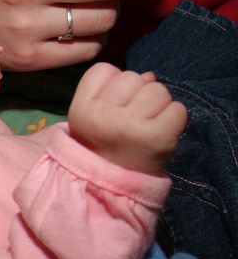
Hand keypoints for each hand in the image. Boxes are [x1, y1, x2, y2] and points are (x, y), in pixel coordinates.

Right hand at [68, 62, 186, 175]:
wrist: (112, 188)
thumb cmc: (103, 146)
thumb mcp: (93, 116)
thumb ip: (114, 90)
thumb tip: (149, 75)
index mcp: (80, 109)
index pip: (104, 70)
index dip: (113, 84)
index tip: (112, 106)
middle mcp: (102, 115)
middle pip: (132, 76)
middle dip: (138, 93)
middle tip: (133, 119)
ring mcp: (129, 126)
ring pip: (157, 89)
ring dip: (159, 105)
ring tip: (148, 125)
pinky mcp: (157, 137)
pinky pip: (177, 108)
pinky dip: (175, 119)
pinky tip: (162, 132)